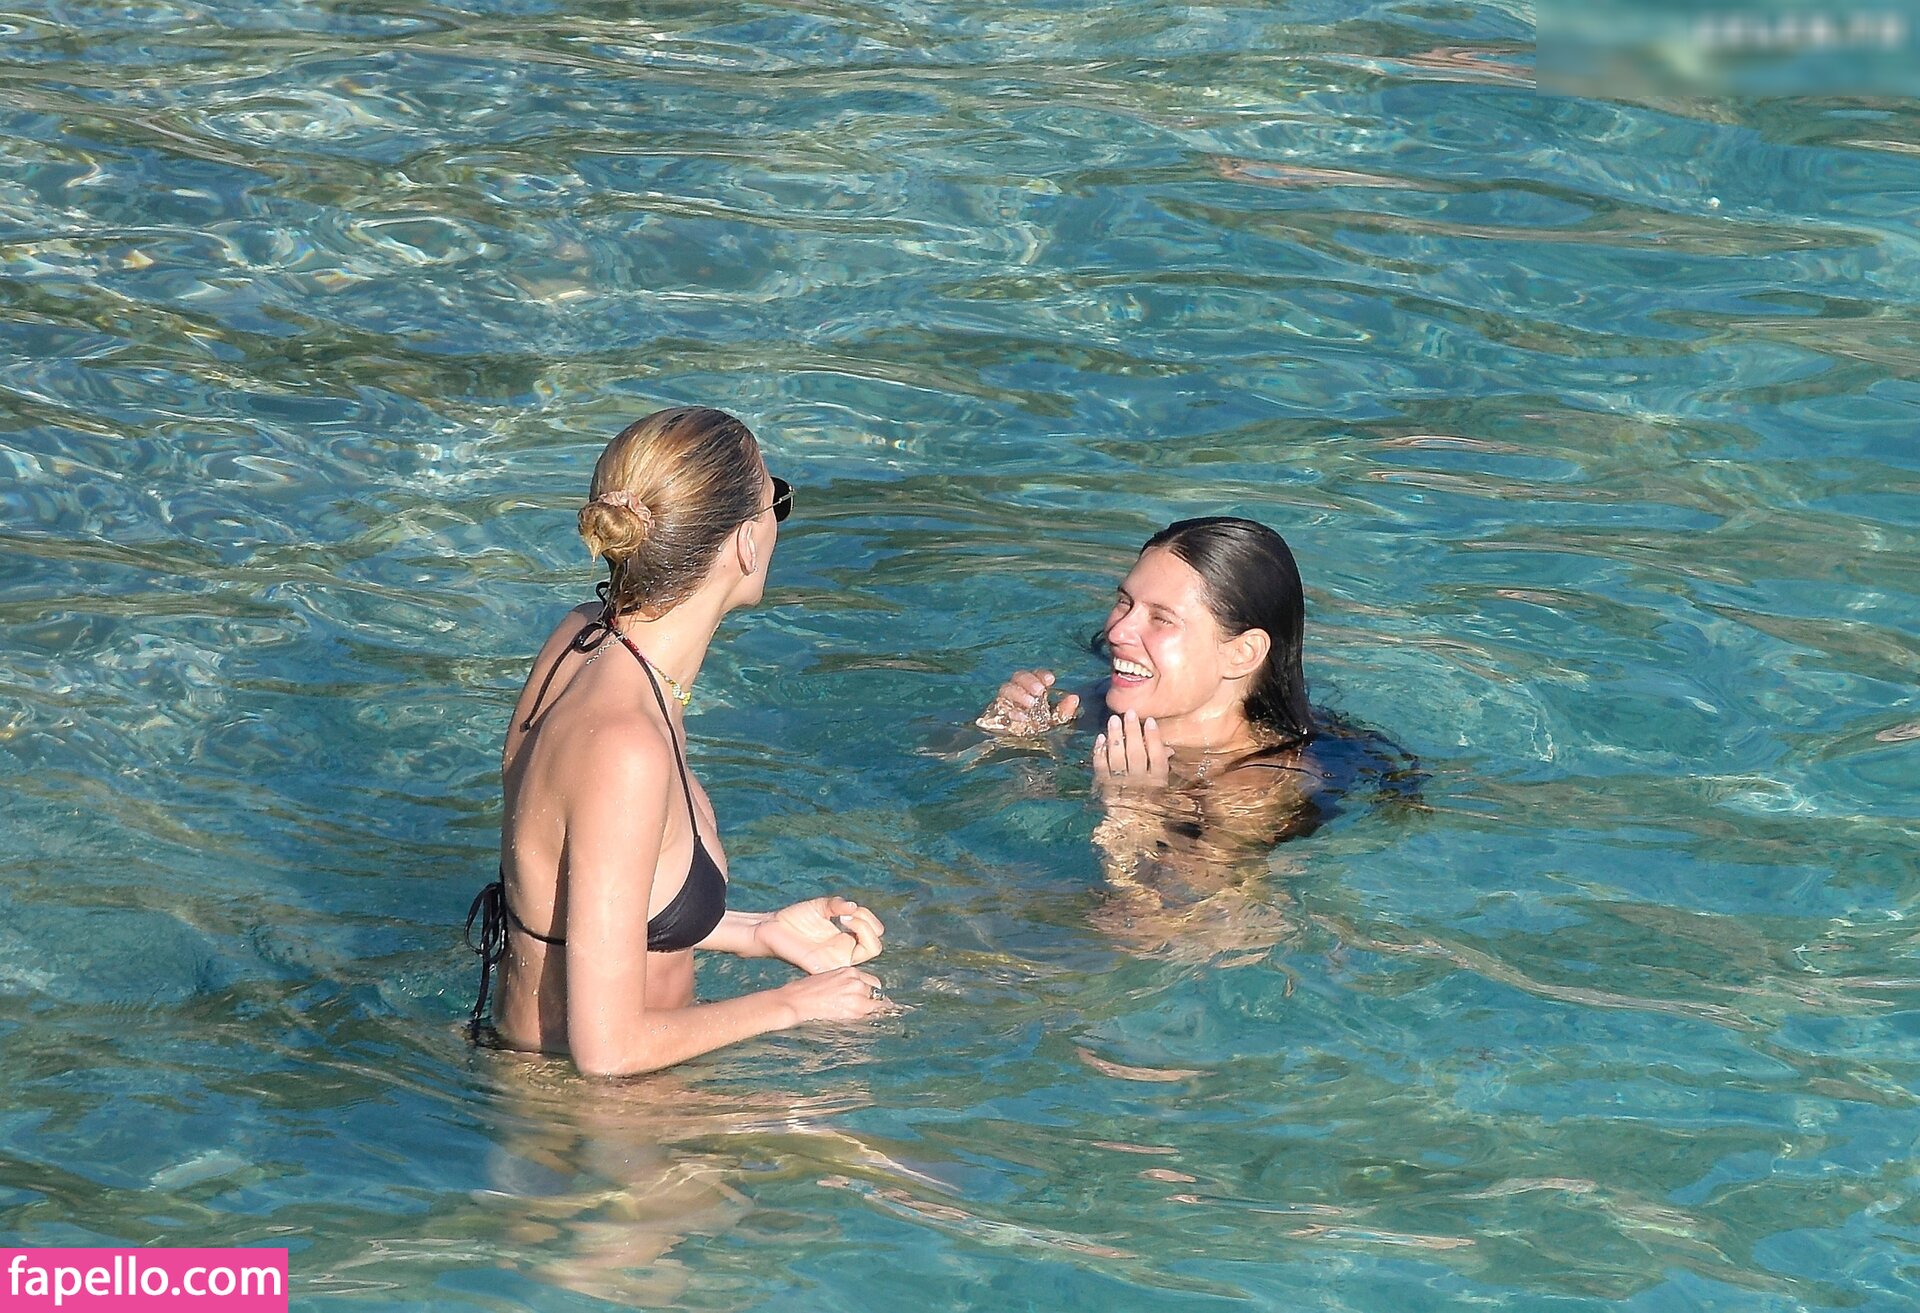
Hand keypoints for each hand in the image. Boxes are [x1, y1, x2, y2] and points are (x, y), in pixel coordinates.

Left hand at [755, 896, 884, 973]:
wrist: (771, 927)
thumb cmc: (795, 918)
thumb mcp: (821, 905)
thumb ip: (838, 905)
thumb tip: (854, 907)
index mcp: (844, 939)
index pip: (873, 935)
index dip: (870, 920)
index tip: (852, 909)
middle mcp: (842, 951)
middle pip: (876, 947)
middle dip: (869, 926)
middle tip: (848, 916)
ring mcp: (834, 960)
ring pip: (866, 955)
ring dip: (864, 931)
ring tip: (844, 918)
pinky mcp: (821, 965)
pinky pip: (844, 964)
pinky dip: (850, 943)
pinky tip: (837, 924)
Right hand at [779, 965, 889, 1023]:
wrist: (793, 1002)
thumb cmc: (802, 992)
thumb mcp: (826, 979)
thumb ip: (842, 984)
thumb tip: (849, 995)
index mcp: (848, 971)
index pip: (870, 982)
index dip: (869, 992)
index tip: (869, 999)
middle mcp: (856, 981)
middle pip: (876, 993)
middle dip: (873, 1001)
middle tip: (866, 1011)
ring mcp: (857, 996)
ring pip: (876, 1006)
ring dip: (871, 1013)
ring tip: (862, 1020)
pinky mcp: (854, 1011)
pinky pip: (869, 1017)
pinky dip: (867, 1020)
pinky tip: (860, 1025)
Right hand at [976, 669, 1080, 735]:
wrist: (1024, 751)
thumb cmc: (1041, 732)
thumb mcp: (1055, 722)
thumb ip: (1064, 710)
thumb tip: (1073, 698)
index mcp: (1034, 690)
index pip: (1035, 675)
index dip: (1041, 674)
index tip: (1051, 680)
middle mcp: (1019, 692)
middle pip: (1018, 676)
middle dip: (1028, 681)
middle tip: (1039, 691)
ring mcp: (1006, 702)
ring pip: (1006, 688)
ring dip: (1018, 693)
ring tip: (1031, 703)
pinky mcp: (997, 715)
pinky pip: (999, 707)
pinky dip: (1011, 711)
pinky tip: (1021, 717)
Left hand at [1093, 710, 1168, 788]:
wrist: (1131, 821)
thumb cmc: (1149, 795)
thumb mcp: (1161, 782)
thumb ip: (1161, 761)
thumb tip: (1165, 744)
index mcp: (1157, 780)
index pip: (1157, 757)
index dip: (1154, 738)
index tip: (1150, 720)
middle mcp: (1139, 782)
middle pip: (1136, 754)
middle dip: (1133, 732)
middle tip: (1129, 713)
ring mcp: (1121, 784)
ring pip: (1117, 758)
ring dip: (1115, 738)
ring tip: (1114, 720)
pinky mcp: (1104, 786)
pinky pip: (1101, 767)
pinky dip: (1099, 752)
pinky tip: (1100, 738)